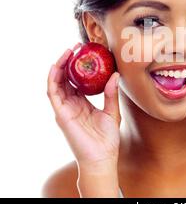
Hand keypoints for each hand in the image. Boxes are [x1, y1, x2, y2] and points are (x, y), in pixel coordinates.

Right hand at [47, 42, 120, 168]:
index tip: (85, 52)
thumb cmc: (108, 138)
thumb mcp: (113, 111)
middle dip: (68, 62)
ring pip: (56, 83)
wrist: (103, 156)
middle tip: (76, 47)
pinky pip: (53, 94)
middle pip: (65, 79)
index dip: (78, 66)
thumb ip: (112, 93)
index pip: (76, 81)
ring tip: (67, 52)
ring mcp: (65, 109)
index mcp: (82, 103)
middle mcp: (71, 104)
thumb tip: (115, 74)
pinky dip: (52, 80)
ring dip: (59, 66)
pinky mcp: (61, 114)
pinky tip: (56, 67)